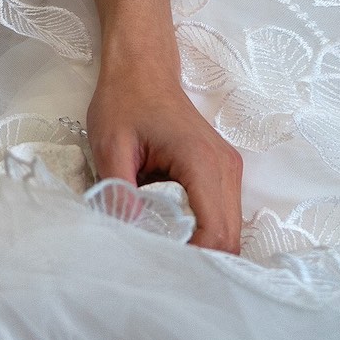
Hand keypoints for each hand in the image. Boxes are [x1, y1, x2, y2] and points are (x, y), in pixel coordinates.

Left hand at [85, 59, 243, 251]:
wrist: (141, 69)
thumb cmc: (124, 101)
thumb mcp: (110, 144)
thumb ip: (119, 189)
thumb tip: (130, 232)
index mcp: (201, 162)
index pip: (216, 231)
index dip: (195, 260)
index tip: (163, 270)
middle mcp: (225, 168)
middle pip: (229, 238)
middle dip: (200, 261)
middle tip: (162, 271)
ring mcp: (228, 170)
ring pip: (229, 230)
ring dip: (203, 248)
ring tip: (166, 257)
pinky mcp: (222, 172)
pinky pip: (221, 215)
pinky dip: (203, 232)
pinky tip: (175, 237)